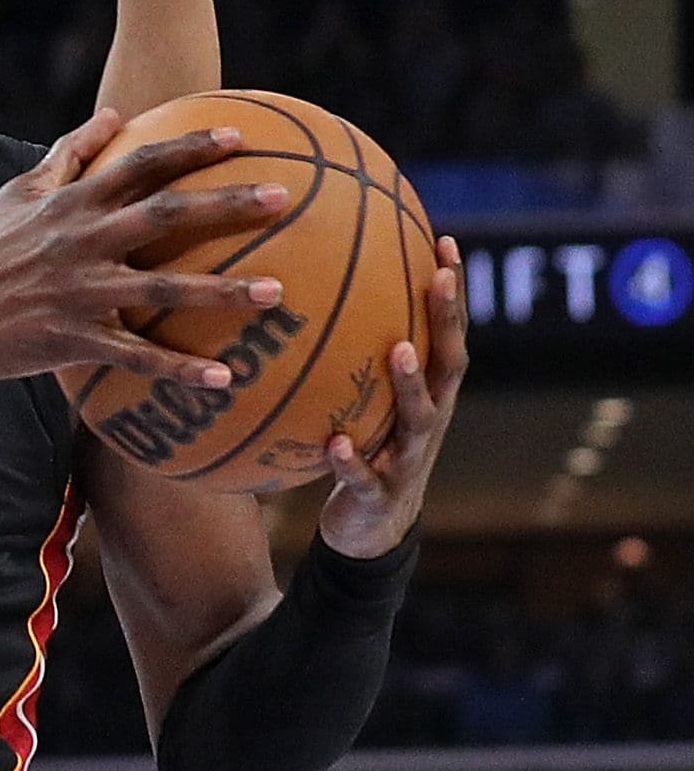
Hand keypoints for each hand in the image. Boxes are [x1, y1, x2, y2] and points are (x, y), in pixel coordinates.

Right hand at [0, 108, 292, 388]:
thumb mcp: (17, 194)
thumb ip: (68, 155)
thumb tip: (113, 114)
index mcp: (70, 204)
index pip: (139, 164)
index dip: (189, 147)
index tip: (239, 136)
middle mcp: (79, 242)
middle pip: (164, 216)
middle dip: (226, 205)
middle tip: (283, 198)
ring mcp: (77, 293)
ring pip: (162, 290)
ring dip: (222, 292)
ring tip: (277, 292)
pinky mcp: (70, 341)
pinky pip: (135, 358)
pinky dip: (179, 370)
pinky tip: (224, 380)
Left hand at [318, 236, 465, 556]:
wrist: (370, 530)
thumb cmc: (368, 451)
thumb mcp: (366, 403)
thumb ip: (356, 357)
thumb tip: (318, 292)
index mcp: (428, 396)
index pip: (447, 334)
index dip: (451, 291)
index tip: (445, 240)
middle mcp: (428, 421)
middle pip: (447, 365)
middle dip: (447, 320)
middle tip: (438, 278)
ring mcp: (407, 458)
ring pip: (418, 418)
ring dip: (410, 384)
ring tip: (397, 350)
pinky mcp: (378, 495)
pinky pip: (364, 477)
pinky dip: (352, 461)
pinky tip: (334, 443)